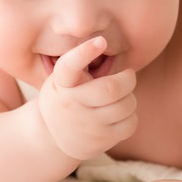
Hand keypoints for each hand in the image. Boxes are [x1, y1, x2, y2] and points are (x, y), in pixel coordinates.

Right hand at [37, 36, 138, 161]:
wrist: (51, 137)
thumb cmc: (64, 97)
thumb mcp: (60, 80)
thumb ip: (78, 66)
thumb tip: (105, 44)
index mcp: (62, 83)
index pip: (69, 66)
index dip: (85, 52)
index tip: (101, 41)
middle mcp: (71, 104)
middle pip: (112, 88)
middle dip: (128, 78)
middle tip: (128, 75)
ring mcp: (86, 125)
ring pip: (126, 105)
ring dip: (130, 97)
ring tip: (121, 97)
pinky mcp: (101, 141)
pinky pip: (130, 124)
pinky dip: (131, 116)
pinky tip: (120, 115)